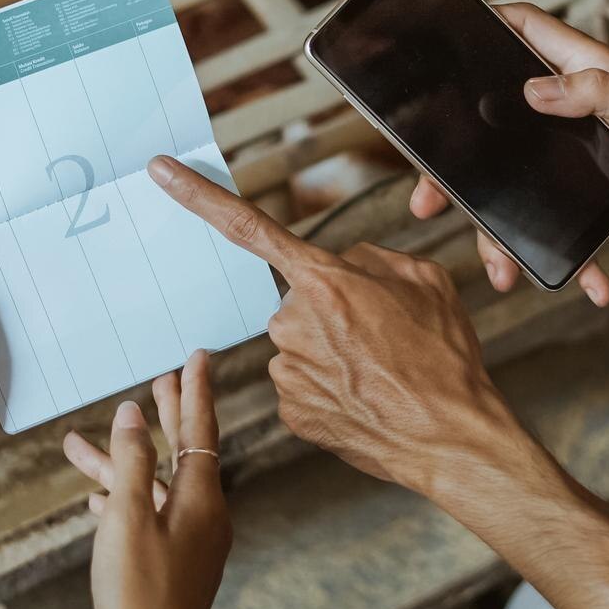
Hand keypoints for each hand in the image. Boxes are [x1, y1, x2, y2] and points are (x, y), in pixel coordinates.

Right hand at [63, 351, 231, 608]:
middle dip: (167, 416)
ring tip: (78, 444)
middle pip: (185, 451)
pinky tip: (96, 500)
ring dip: (122, 465)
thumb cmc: (139, 594)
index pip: (201, 428)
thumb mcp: (127, 519)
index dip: (195, 390)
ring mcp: (192, 541)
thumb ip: (130, 461)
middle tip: (159, 379)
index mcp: (201, 498)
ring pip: (155, 487)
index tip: (198, 355)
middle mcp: (205, 514)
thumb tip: (134, 413)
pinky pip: (151, 517)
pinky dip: (126, 501)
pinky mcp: (176, 564)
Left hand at [149, 157, 527, 496]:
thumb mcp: (425, 281)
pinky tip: (366, 398)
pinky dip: (331, 388)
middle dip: (333, 312)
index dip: (198, 196)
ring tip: (383, 373)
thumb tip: (344, 269)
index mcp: (324, 280)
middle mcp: (292, 322)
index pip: (248, 226)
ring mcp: (286, 370)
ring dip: (334, 353)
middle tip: (383, 338)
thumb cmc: (443, 359)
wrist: (450, 438)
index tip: (159, 171)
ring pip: (301, 345)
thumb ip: (370, 261)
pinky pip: (303, 384)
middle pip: (301, 302)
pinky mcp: (289, 410)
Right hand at [409, 3, 608, 304]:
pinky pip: (565, 231)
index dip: (486, 26)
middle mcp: (578, 113)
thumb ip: (598, 94)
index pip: (528, 33)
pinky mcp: (596, 203)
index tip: (444, 35)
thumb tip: (534, 91)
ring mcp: (582, 159)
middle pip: (498, 123)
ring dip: (501, 230)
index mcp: (591, 76)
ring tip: (498, 267)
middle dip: (458, 162)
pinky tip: (589, 287)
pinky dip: (571, 262)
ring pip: (519, 187)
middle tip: (430, 194)